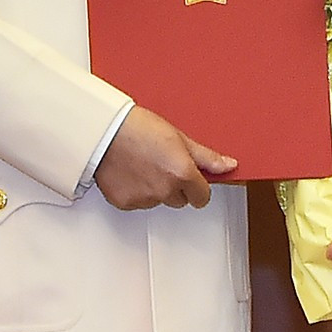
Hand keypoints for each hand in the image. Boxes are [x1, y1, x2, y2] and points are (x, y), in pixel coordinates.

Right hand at [93, 106, 235, 210]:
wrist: (104, 130)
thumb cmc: (139, 127)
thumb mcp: (180, 137)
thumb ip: (206, 157)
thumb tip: (228, 166)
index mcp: (182, 173)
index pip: (202, 197)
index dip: (199, 187)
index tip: (193, 179)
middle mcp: (165, 190)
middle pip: (181, 200)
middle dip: (177, 186)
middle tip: (163, 164)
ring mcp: (145, 199)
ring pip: (159, 201)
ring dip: (156, 189)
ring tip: (145, 164)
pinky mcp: (125, 203)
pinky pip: (139, 203)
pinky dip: (137, 192)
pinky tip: (132, 172)